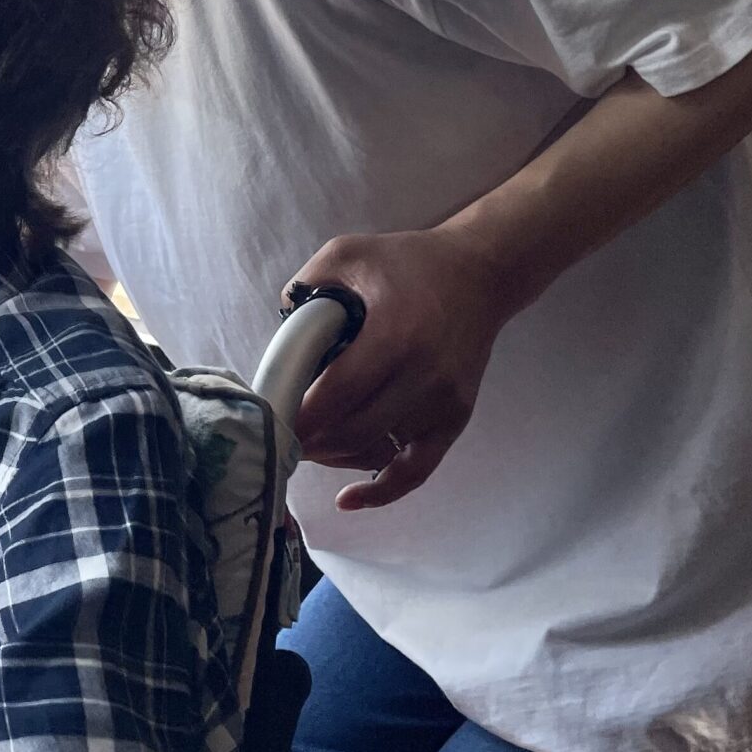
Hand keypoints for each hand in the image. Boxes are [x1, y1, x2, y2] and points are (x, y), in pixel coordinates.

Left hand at [286, 226, 520, 511]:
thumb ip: (306, 284)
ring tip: (308, 442)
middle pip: (353, 430)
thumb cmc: (407, 262)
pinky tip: (348, 499)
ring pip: (376, 450)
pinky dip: (382, 491)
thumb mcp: (348, 252)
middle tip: (280, 433)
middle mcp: (423, 375)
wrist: (481, 274)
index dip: (300, 416)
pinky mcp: (456, 419)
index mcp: (395, 334)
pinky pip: (417, 470)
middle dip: (309, 439)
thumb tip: (281, 330)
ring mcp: (443, 402)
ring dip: (334, 455)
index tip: (271, 418)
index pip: (337, 392)